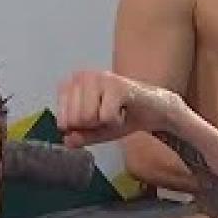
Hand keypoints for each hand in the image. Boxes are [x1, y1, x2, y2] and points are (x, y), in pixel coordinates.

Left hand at [56, 71, 180, 147]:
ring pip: (87, 118)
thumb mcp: (97, 131)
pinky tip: (124, 112)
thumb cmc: (124, 115)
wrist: (155, 110)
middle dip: (93, 126)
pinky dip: (117, 123)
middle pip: (75, 120)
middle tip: (108, 116)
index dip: (80, 129)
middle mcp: (83, 76)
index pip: (62, 119)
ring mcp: (99, 78)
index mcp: (72, 84)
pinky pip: (105, 117)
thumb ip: (81, 136)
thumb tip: (68, 141)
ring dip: (105, 124)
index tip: (95, 120)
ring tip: (115, 112)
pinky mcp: (116, 85)